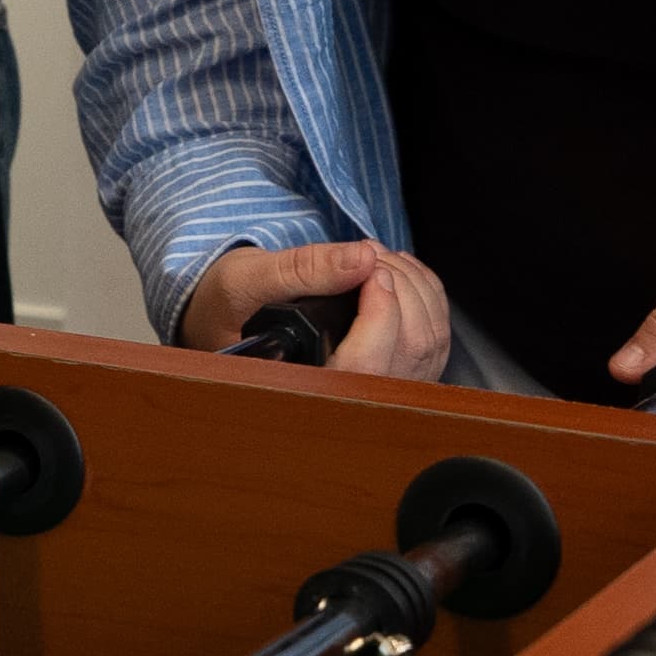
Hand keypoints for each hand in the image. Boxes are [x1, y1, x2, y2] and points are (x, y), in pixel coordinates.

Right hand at [178, 238, 448, 376]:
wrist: (221, 322)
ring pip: (429, 345)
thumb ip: (301, 269)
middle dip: (402, 285)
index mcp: (302, 388)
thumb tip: (364, 258)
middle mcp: (345, 402)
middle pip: (409, 350)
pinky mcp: (392, 376)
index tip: (368, 264)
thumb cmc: (223, 307)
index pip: (365, 363)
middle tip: (370, 253)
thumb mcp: (245, 277)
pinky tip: (397, 273)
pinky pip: (434, 342)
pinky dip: (427, 297)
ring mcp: (376, 392)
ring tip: (379, 259)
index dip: (381, 309)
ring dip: (417, 288)